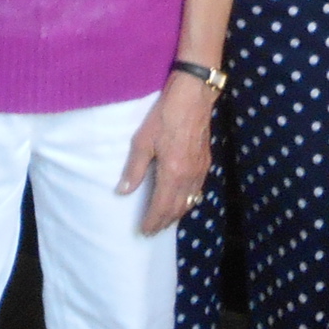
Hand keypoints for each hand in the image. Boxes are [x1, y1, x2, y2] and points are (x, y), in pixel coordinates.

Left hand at [119, 73, 217, 236]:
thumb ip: (134, 169)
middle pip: (177, 208)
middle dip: (164, 222)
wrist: (192, 97)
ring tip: (164, 222)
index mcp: (172, 173)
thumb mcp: (143, 141)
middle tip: (152, 232)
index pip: (161, 206)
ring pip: (190, 201)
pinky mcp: (205, 162)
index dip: (152, 221)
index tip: (144, 231)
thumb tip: (123, 191)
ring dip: (176, 214)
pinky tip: (182, 201)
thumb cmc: (164, 116)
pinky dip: (188, 201)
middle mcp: (189, 176)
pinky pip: (197, 190)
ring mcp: (200, 170)